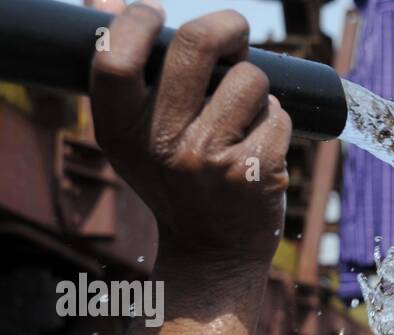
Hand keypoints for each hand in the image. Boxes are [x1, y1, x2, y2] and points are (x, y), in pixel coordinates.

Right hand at [90, 1, 290, 267]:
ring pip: (250, 78)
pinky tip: (260, 147)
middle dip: (227, 26)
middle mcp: (160, 146)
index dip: (136, 21)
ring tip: (243, 116)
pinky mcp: (254, 173)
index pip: (115, 57)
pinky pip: (278, 115)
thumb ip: (121, 69)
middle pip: (196, 44)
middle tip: (235, 34)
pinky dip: (277, 122)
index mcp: (118, 131)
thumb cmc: (173, 179)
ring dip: (256, 86)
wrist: (212, 252)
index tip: (156, 13)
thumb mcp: (134, 134)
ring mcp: (209, 161)